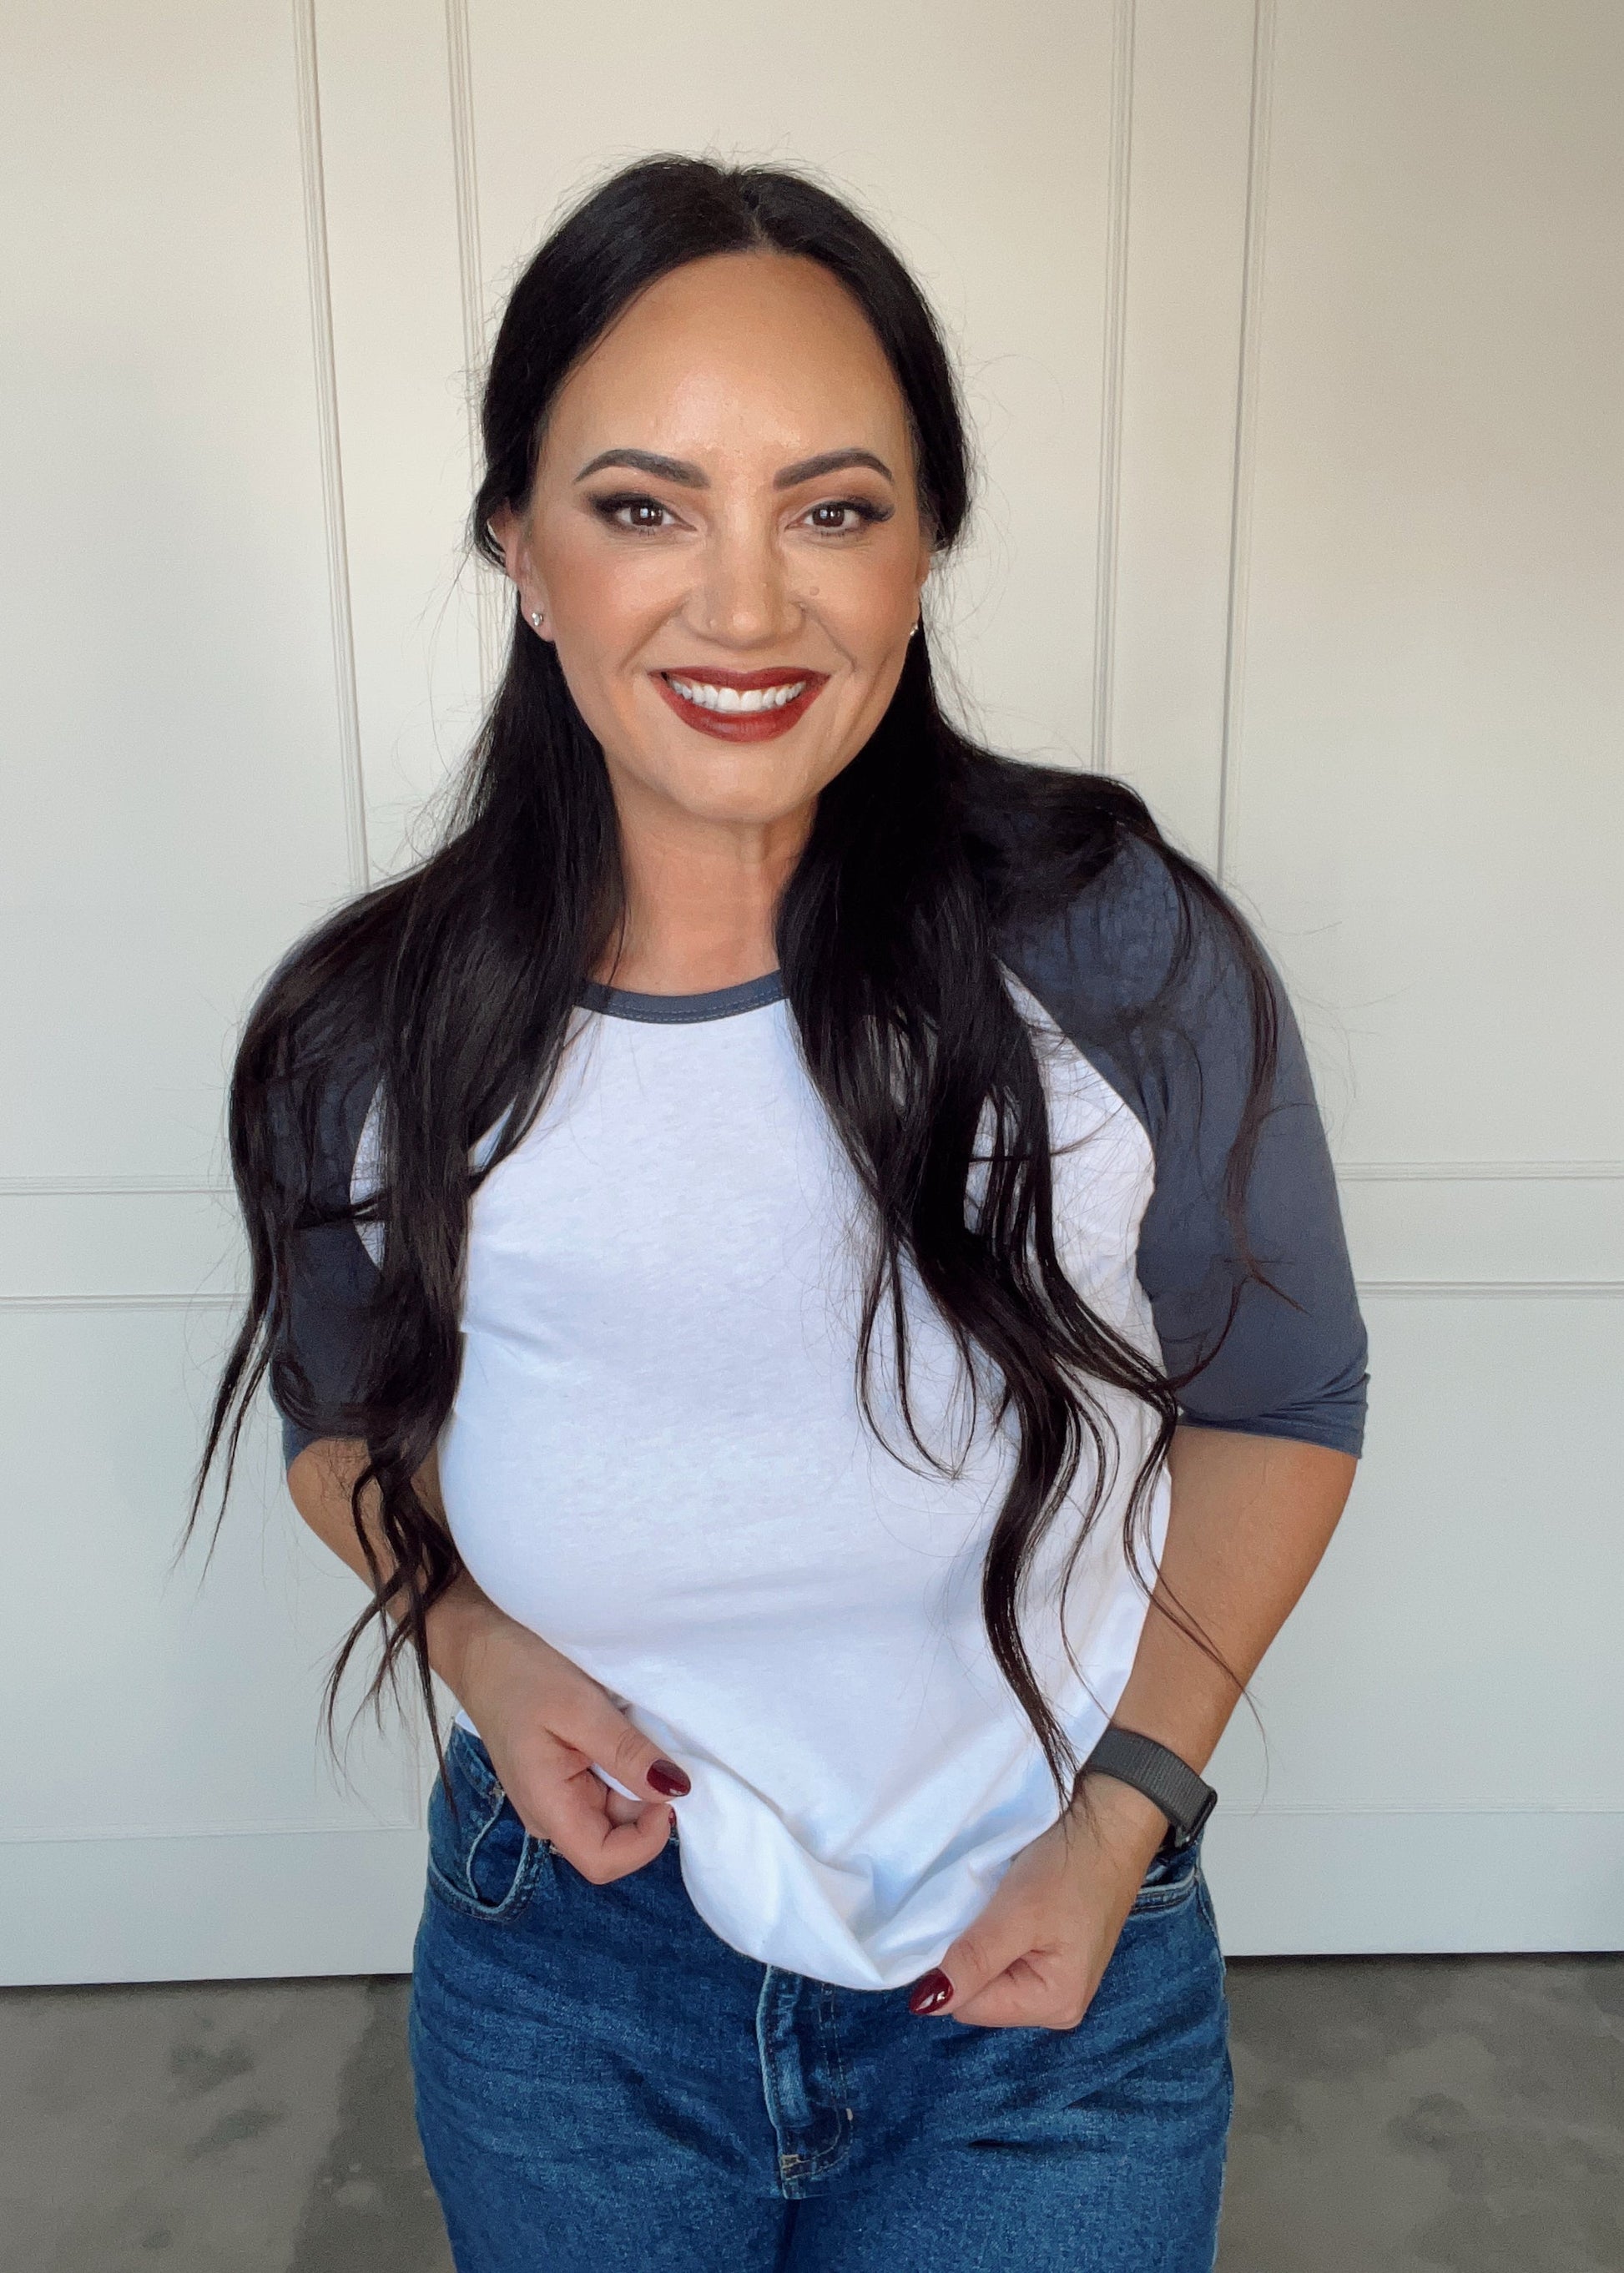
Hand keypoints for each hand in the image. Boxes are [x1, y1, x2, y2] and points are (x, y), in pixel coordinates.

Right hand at [436, 1583, 688, 1885]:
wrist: (480, 1646)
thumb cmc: (519, 1672)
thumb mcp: (579, 1707)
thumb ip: (626, 1753)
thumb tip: (676, 1790)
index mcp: (547, 1808)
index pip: (604, 1862)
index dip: (646, 1840)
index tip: (668, 1789)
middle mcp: (551, 1814)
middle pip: (616, 1837)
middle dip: (647, 1801)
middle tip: (656, 1744)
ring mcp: (555, 1796)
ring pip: (616, 1810)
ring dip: (637, 1779)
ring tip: (635, 1730)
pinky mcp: (561, 1776)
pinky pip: (605, 1786)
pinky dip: (625, 1764)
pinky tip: (621, 1729)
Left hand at [908, 1773, 1171, 2028]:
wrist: (1110, 1827)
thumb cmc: (1069, 1869)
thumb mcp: (1016, 1914)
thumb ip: (973, 1961)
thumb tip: (927, 2004)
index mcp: (1053, 2005)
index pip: (970, 2006)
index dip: (951, 1969)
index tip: (956, 1924)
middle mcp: (1059, 2007)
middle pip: (983, 1996)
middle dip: (970, 1957)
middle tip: (980, 1911)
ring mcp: (1059, 1982)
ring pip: (993, 1977)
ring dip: (983, 1944)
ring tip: (994, 1906)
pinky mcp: (1057, 1957)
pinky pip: (1010, 1959)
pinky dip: (998, 1935)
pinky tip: (1006, 1908)